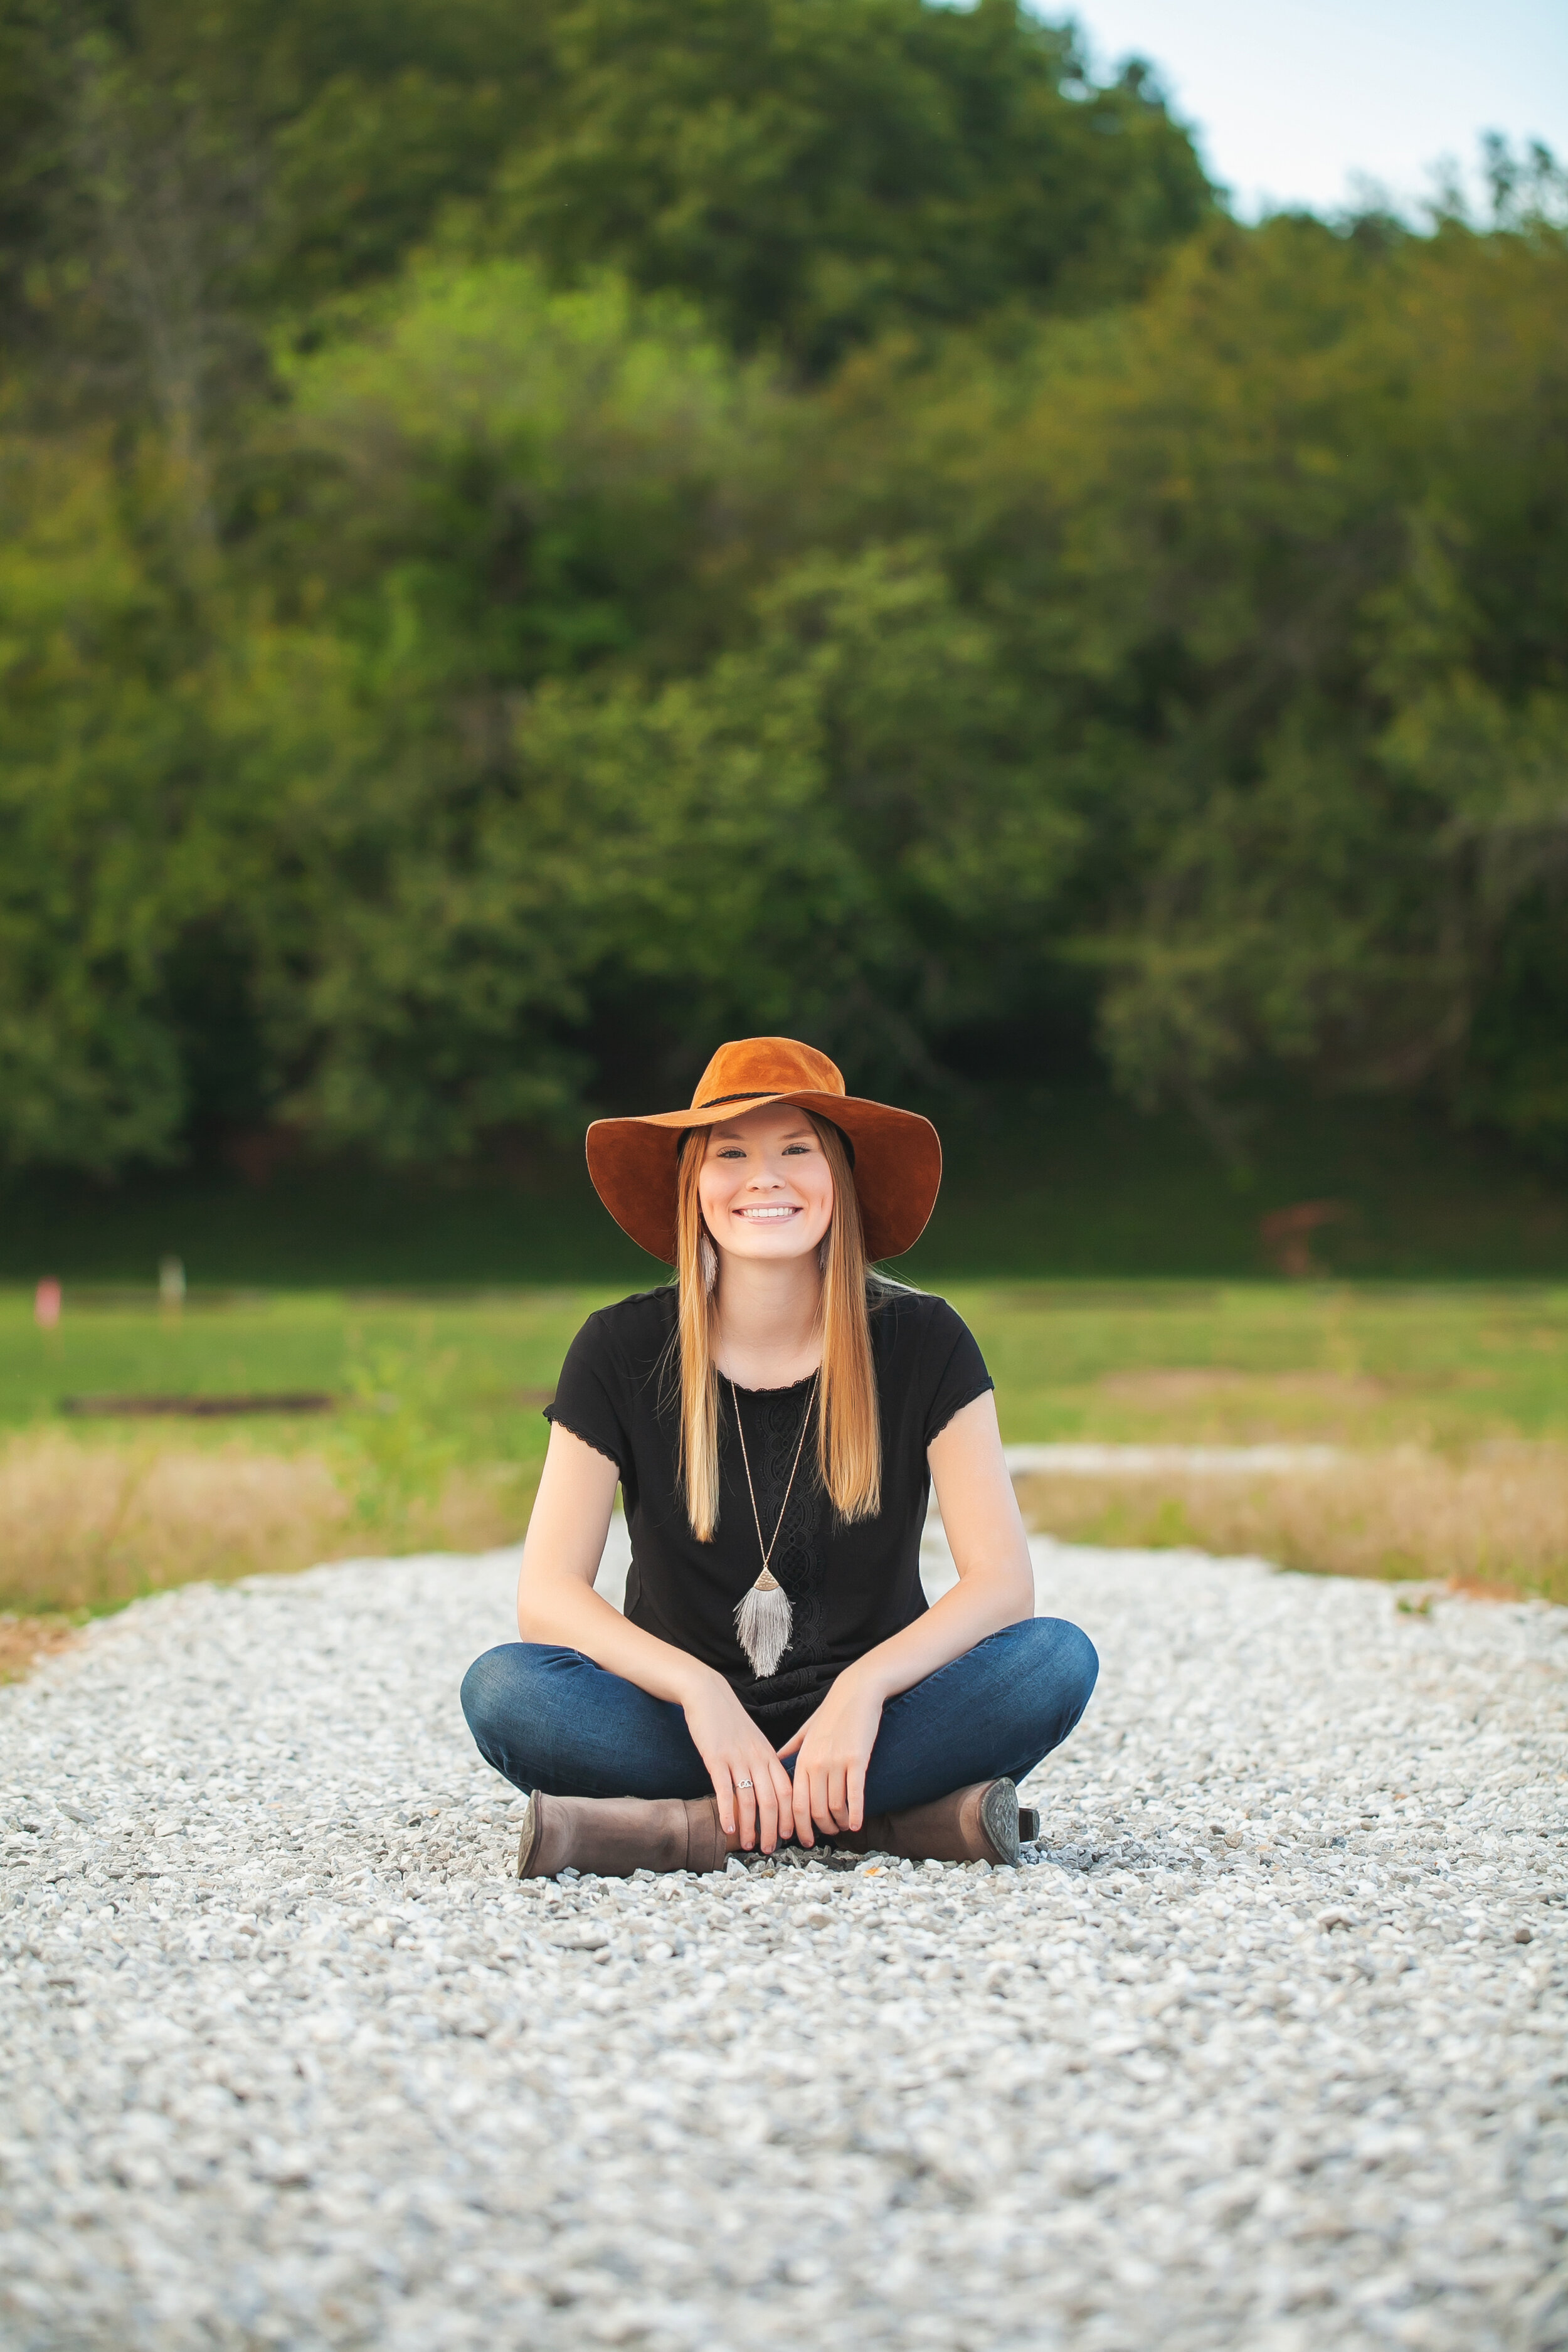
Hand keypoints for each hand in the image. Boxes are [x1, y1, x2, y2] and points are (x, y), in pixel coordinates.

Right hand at [680, 1670, 795, 1853]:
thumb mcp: (754, 1741)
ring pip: (750, 1800)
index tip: (792, 1836)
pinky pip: (725, 1790)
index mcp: (769, 1755)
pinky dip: (727, 1813)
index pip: (787, 1791)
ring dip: (751, 1826)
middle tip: (772, 1849)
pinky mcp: (716, 1758)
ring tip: (749, 1845)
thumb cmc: (730, 1722)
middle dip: (774, 1829)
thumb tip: (771, 1790)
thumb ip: (763, 1763)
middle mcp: (757, 1758)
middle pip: (772, 1800)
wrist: (708, 1694)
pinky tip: (727, 1828)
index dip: (792, 1816)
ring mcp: (737, 1758)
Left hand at [778, 1668, 883, 1844]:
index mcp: (802, 1759)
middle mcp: (816, 1763)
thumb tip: (777, 1761)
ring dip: (839, 1822)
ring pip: (835, 1806)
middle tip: (827, 1835)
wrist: (856, 1692)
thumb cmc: (832, 1712)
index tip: (803, 1838)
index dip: (799, 1825)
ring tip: (844, 1827)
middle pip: (814, 1809)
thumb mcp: (806, 1731)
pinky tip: (857, 1824)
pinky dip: (855, 1814)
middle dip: (820, 1829)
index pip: (795, 1803)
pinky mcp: (857, 1760)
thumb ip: (791, 1749)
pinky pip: (855, 1795)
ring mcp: (836, 1762)